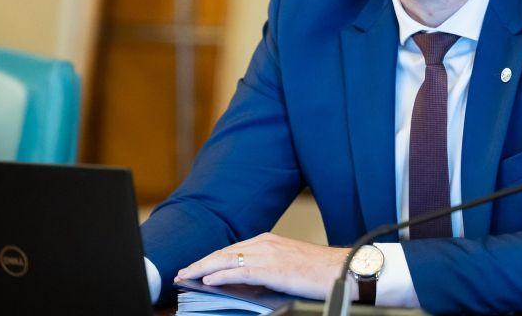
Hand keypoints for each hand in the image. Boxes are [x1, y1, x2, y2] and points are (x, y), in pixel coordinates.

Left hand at [174, 232, 356, 300]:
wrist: (339, 268)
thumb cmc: (316, 270)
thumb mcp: (285, 265)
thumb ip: (264, 269)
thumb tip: (243, 281)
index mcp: (267, 240)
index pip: (231, 249)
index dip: (210, 258)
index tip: (194, 267)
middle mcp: (264, 243)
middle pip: (223, 252)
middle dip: (200, 262)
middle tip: (182, 272)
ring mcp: (267, 254)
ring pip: (226, 259)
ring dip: (203, 268)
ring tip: (187, 276)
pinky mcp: (271, 268)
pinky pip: (239, 271)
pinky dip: (220, 275)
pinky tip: (208, 280)